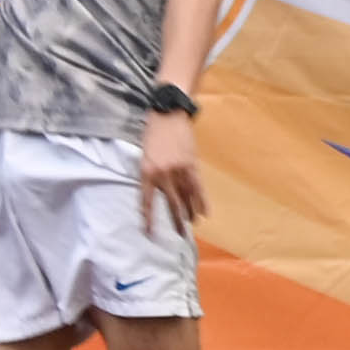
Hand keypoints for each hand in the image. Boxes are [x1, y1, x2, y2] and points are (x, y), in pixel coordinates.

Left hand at [140, 107, 205, 234]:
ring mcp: (179, 170)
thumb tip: (158, 193)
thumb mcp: (144, 156)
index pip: (147, 201)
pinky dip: (202, 201)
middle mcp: (163, 175)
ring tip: (192, 225)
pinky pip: (198, 188)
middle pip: (171, 203)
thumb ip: (150, 174)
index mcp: (147, 173)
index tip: (149, 233)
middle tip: (180, 235)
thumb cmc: (152, 134)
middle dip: (176, 220)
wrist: (167, 115)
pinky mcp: (191, 165)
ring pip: (187, 197)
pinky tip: (204, 212)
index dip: (148, 218)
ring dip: (190, 212)